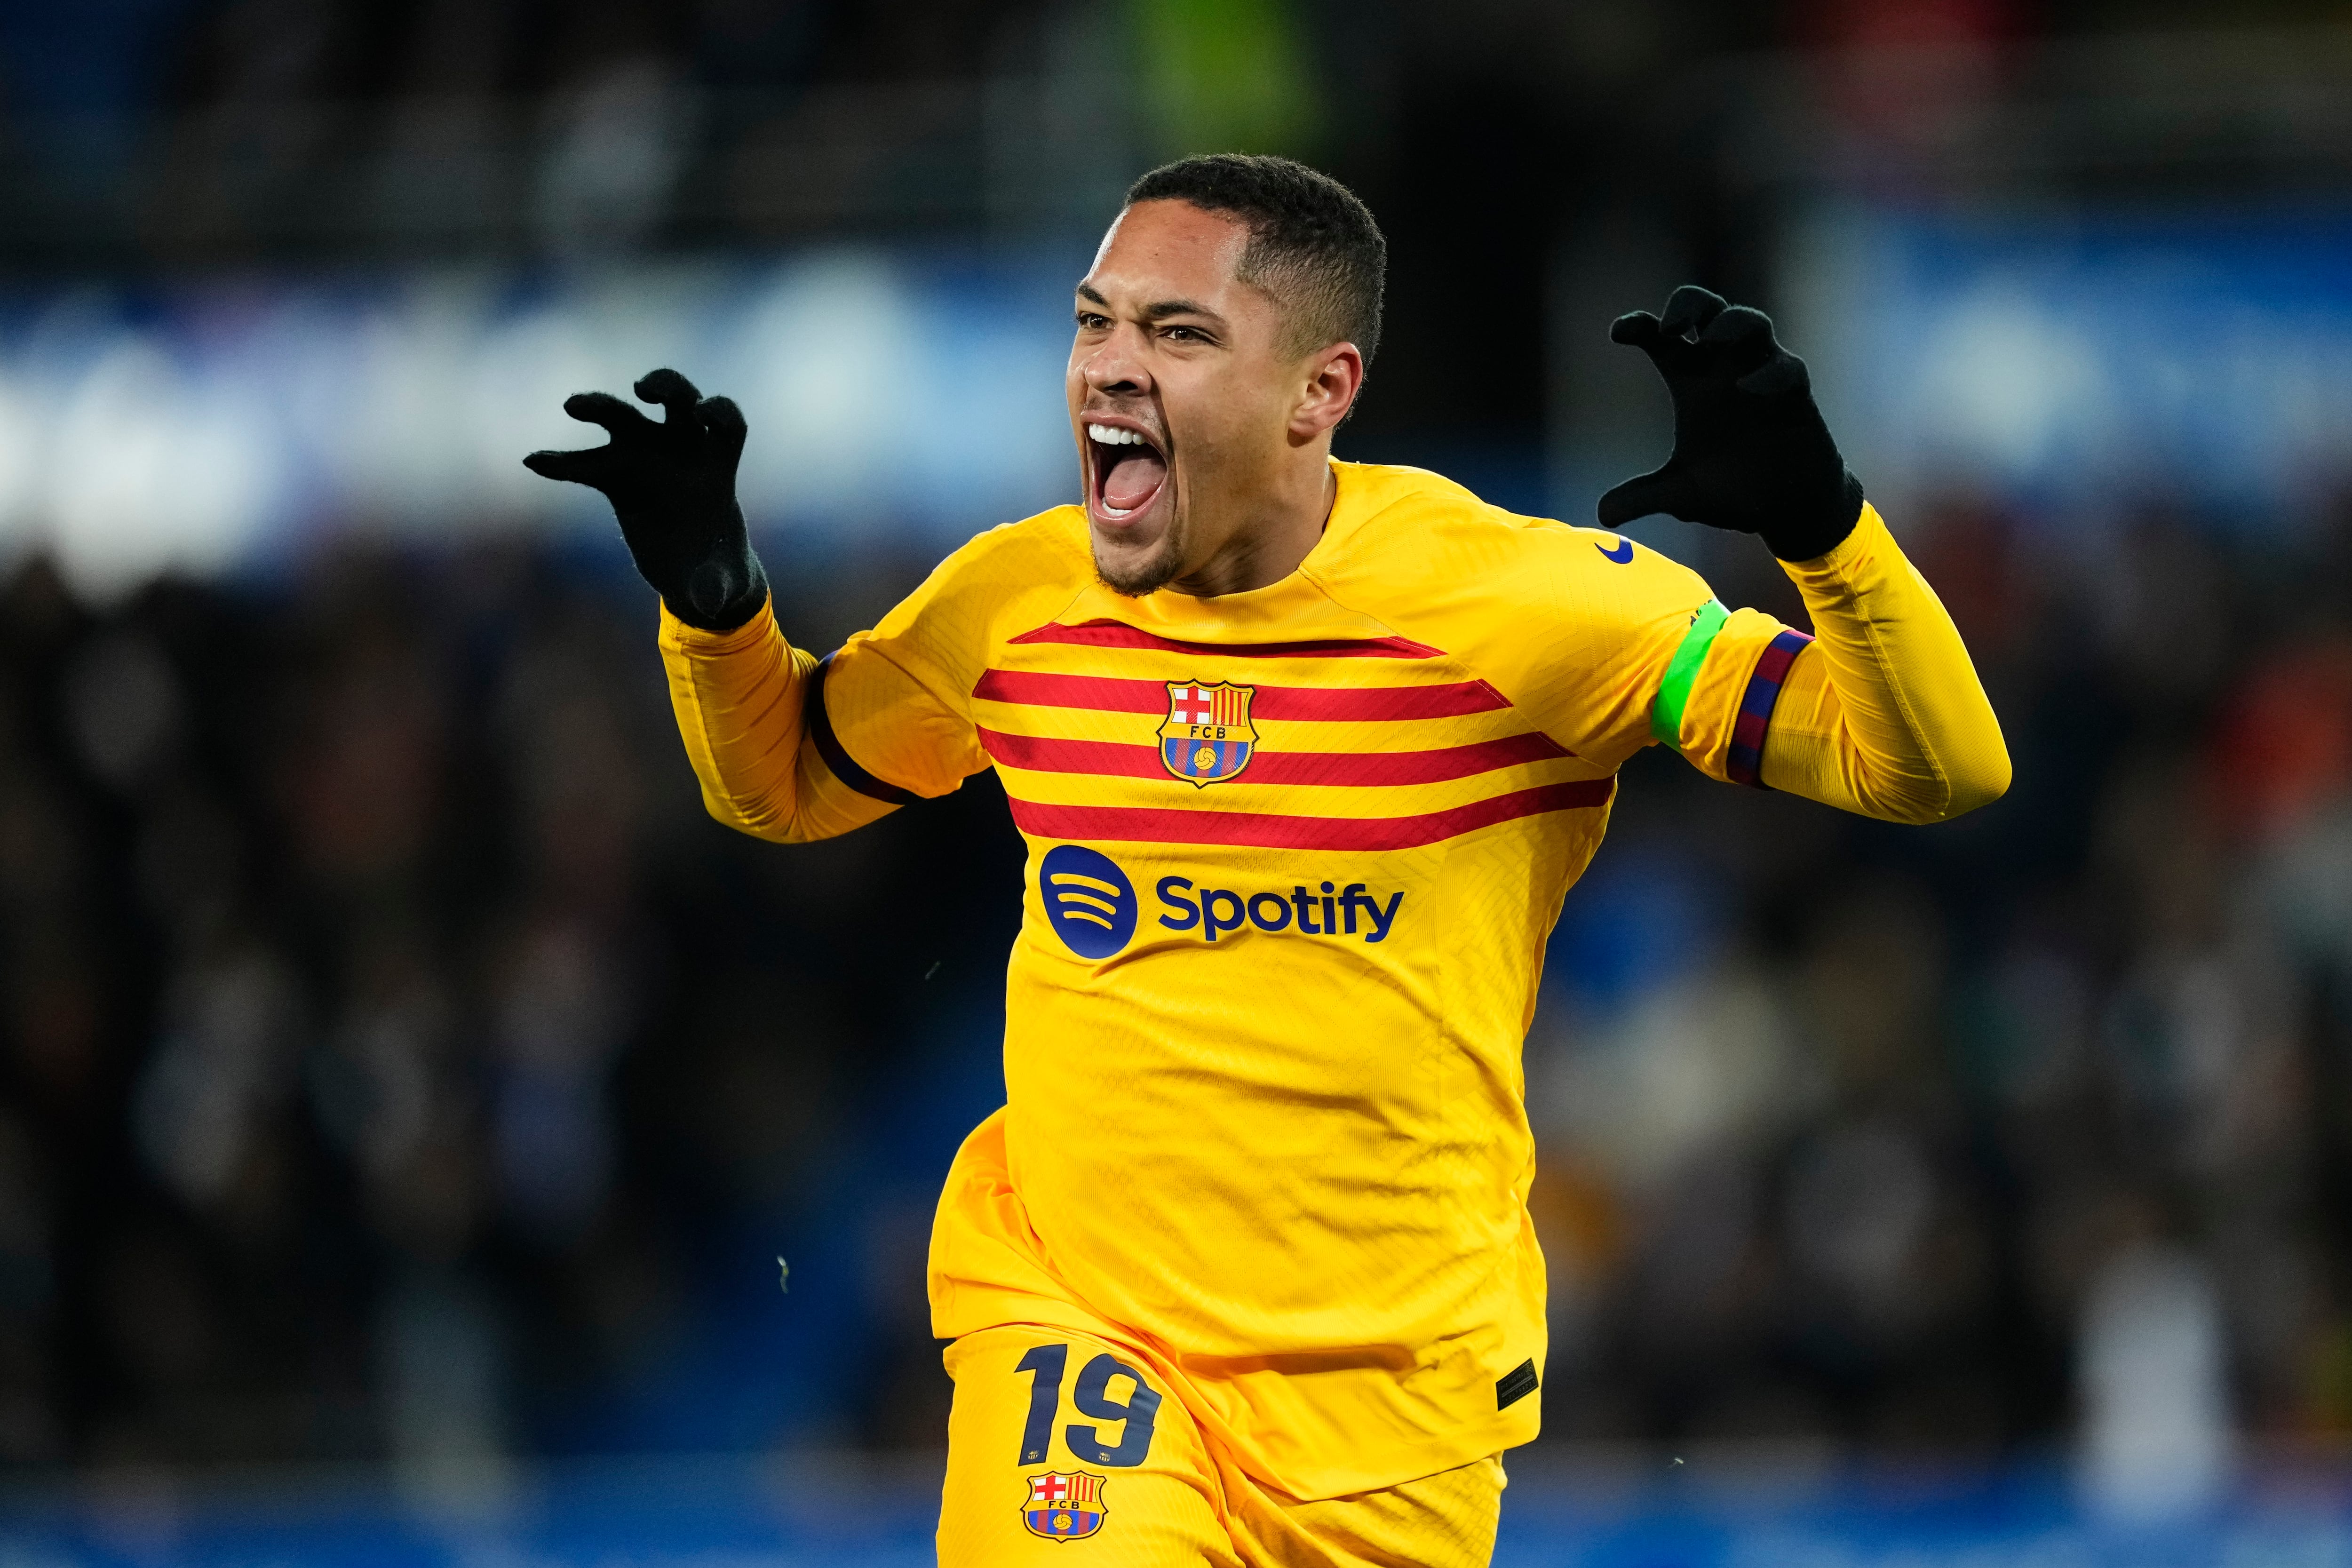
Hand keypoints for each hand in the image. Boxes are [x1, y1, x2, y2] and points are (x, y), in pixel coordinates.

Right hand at [523, 369, 768, 629]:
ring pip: (624, 418)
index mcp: (717, 466)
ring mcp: (647, 458)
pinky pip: (585, 464)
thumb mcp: (723, 584)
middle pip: (678, 401)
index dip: (721, 411)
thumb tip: (707, 601)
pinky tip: (535, 462)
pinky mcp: (616, 478)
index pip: (727, 422)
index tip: (704, 412)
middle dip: (664, 385)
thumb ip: (718, 587)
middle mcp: (683, 450)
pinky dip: (562, 464)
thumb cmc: (718, 571)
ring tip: (572, 405)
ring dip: (600, 406)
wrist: (695, 577)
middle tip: (643, 388)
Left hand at [1598, 286, 1863, 561]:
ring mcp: (1762, 373)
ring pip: (1752, 323)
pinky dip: (1770, 373)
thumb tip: (1603, 516)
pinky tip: (1750, 388)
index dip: (1640, 325)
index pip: (1662, 338)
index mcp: (1691, 381)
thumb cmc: (1735, 489)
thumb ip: (1643, 497)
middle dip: (1690, 304)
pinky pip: (1787, 369)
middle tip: (1671, 324)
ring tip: (1711, 337)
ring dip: (1732, 323)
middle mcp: (1725, 368)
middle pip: (1708, 310)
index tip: (1618, 333)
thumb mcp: (1682, 495)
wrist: (1787, 507)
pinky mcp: (1796, 394)